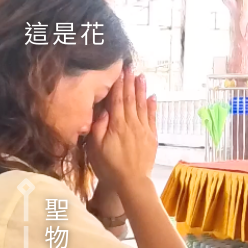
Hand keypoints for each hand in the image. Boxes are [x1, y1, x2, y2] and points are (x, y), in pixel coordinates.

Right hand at [86, 69, 157, 194]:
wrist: (131, 181)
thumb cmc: (108, 166)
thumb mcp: (95, 149)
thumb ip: (97, 128)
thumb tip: (102, 110)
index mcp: (116, 126)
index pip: (118, 100)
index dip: (119, 85)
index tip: (120, 72)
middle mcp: (131, 124)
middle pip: (131, 99)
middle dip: (130, 82)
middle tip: (131, 67)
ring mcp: (143, 129)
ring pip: (143, 105)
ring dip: (141, 90)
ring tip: (141, 76)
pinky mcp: (151, 136)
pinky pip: (152, 117)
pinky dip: (152, 106)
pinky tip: (152, 96)